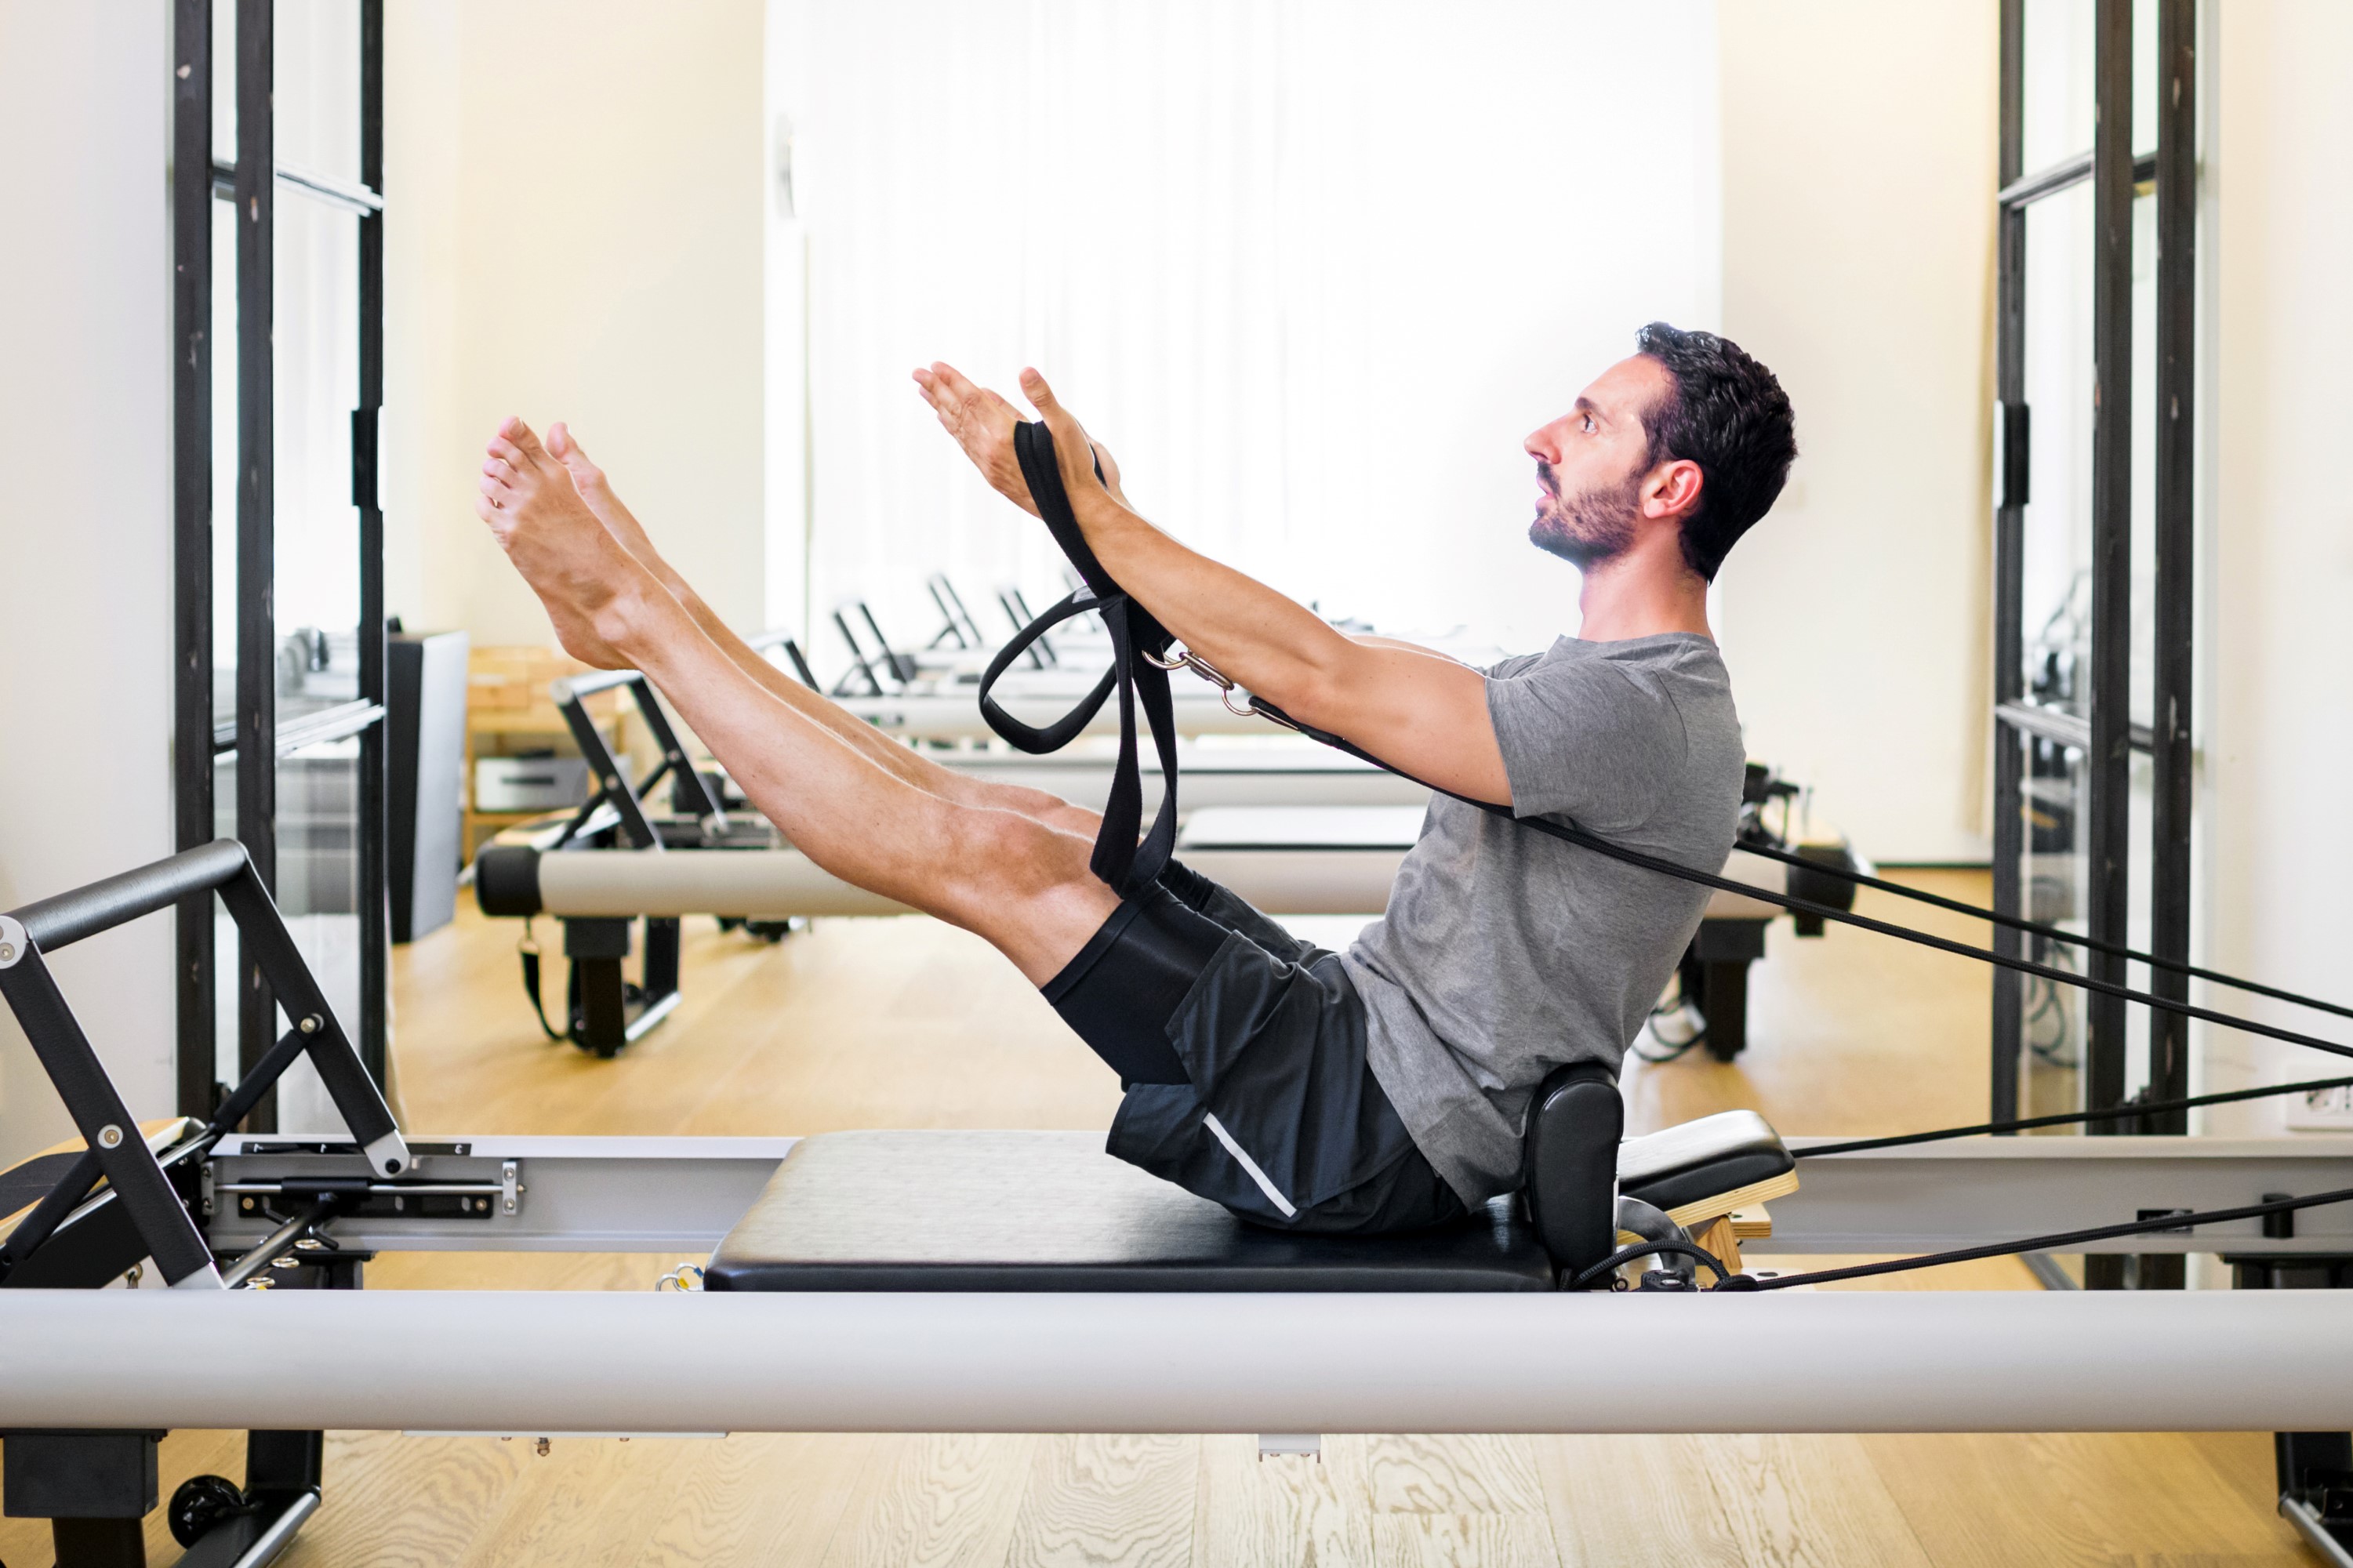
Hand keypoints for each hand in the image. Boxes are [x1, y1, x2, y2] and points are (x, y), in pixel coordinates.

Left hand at [913, 362, 1130, 517]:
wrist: (1074, 512)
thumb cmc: (1074, 469)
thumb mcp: (1064, 426)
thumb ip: (1043, 397)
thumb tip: (1025, 371)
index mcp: (1004, 436)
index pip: (972, 400)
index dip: (953, 380)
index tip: (935, 365)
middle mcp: (990, 451)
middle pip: (958, 413)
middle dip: (938, 391)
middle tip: (917, 373)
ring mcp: (989, 466)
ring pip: (959, 431)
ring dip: (942, 409)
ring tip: (926, 393)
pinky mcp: (993, 476)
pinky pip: (966, 447)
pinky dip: (954, 431)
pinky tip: (948, 422)